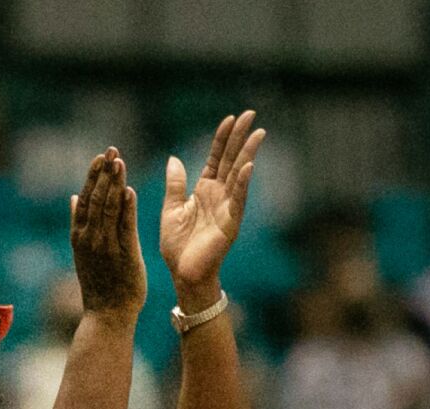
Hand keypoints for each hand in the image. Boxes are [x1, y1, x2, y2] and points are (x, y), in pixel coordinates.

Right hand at [69, 148, 145, 320]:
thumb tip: (74, 197)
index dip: (93, 176)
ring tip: (119, 161)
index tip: (101, 156)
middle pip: (96, 199)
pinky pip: (123, 227)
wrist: (107, 313)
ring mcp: (105, 246)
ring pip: (108, 209)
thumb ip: (80, 222)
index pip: (86, 198)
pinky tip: (128, 189)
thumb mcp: (83, 251)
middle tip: (111, 150)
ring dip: (113, 184)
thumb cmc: (100, 283)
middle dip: (103, 173)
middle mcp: (89, 238)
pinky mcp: (122, 254)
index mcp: (80, 235)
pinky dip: (125, 208)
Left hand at [159, 111, 264, 293]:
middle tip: (251, 114)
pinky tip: (248, 166)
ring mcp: (227, 207)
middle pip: (231, 159)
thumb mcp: (171, 209)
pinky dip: (242, 183)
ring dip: (248, 153)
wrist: (182, 273)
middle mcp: (219, 195)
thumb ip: (175, 184)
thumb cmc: (177, 245)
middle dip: (240, 137)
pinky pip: (238, 200)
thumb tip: (173, 158)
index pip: (215, 158)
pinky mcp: (230, 223)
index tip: (230, 118)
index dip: (222, 138)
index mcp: (204, 190)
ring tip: (258, 133)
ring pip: (239, 174)